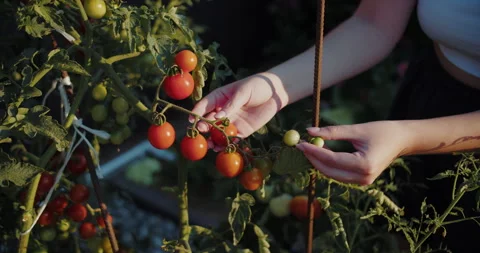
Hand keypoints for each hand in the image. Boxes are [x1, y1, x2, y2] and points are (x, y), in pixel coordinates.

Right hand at [190, 73, 286, 149]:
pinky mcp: (242, 130)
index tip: (192, 120)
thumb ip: (231, 105)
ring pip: (218, 132)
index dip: (197, 113)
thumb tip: (217, 117)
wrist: (276, 93)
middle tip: (201, 132)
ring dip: (213, 139)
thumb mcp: (243, 92)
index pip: (204, 105)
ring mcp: (232, 121)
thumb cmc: (257, 86)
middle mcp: (223, 111)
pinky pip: (232, 139)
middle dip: (203, 127)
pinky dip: (227, 144)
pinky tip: (222, 148)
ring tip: (210, 145)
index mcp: (219, 97)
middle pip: (209, 121)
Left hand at [295, 121, 410, 184]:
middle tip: (300, 145)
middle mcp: (363, 178)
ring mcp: (362, 182)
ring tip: (308, 147)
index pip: (331, 160)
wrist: (403, 140)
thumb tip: (309, 131)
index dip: (314, 152)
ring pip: (331, 174)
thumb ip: (332, 132)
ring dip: (318, 162)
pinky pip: (338, 174)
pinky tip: (320, 152)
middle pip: (329, 170)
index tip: (300, 143)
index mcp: (364, 165)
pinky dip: (327, 164)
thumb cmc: (383, 131)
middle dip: (312, 158)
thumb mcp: (357, 129)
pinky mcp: (360, 180)